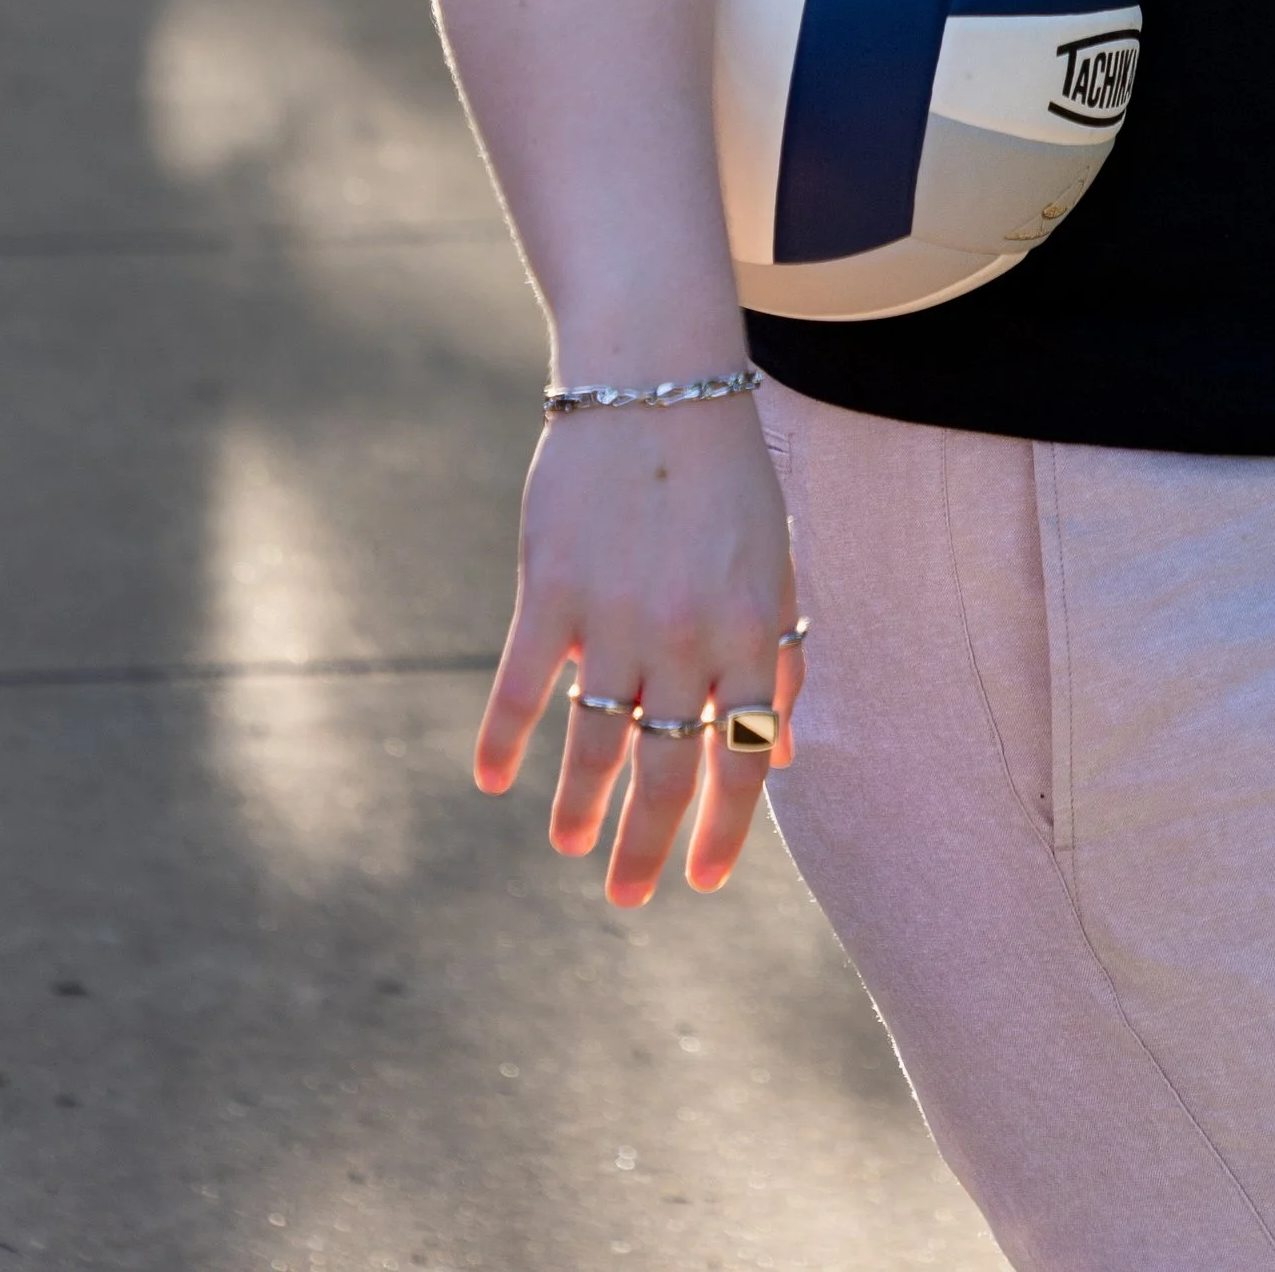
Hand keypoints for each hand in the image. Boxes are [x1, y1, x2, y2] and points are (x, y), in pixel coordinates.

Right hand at [474, 393, 800, 905]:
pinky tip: (494, 779)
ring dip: (580, 806)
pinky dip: (506, 739)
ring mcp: (615, 617)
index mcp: (752, 630)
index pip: (742, 759)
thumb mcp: (775, 561)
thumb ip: (779, 654)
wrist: (657, 379)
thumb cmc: (725, 473)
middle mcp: (687, 636)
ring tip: (570, 843)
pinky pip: (525, 686)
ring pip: (595, 743)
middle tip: (629, 895)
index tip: (702, 880)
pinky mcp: (552, 590)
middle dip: (647, 846)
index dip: (722, 830)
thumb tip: (778, 749)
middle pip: (666, 770)